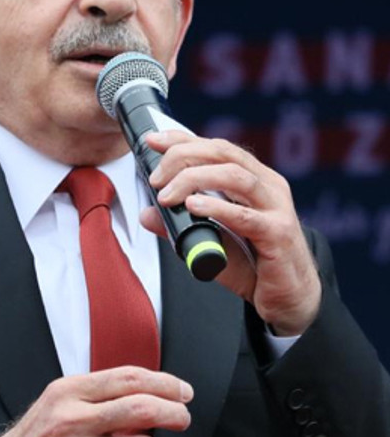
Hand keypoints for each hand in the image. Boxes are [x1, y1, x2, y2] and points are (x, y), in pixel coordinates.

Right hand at [0, 367, 192, 436]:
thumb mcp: (57, 404)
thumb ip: (97, 395)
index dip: (165, 383)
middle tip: (182, 418)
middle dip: (174, 413)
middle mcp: (71, 419)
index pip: (128, 378)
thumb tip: (152, 392)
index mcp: (66, 392)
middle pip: (143, 408)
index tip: (182, 391)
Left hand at [142, 131, 320, 335]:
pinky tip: (193, 207)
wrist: (289, 297)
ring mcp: (276, 208)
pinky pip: (246, 216)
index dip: (183, 140)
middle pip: (224, 153)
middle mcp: (268, 186)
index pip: (217, 148)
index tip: (152, 141)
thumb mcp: (210, 239)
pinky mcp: (279, 234)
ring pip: (235, 176)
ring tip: (167, 194)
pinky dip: (216, 208)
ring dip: (194, 179)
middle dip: (183, 157)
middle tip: (156, 178)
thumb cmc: (255, 263)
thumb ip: (180, 224)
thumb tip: (146, 214)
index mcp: (254, 179)